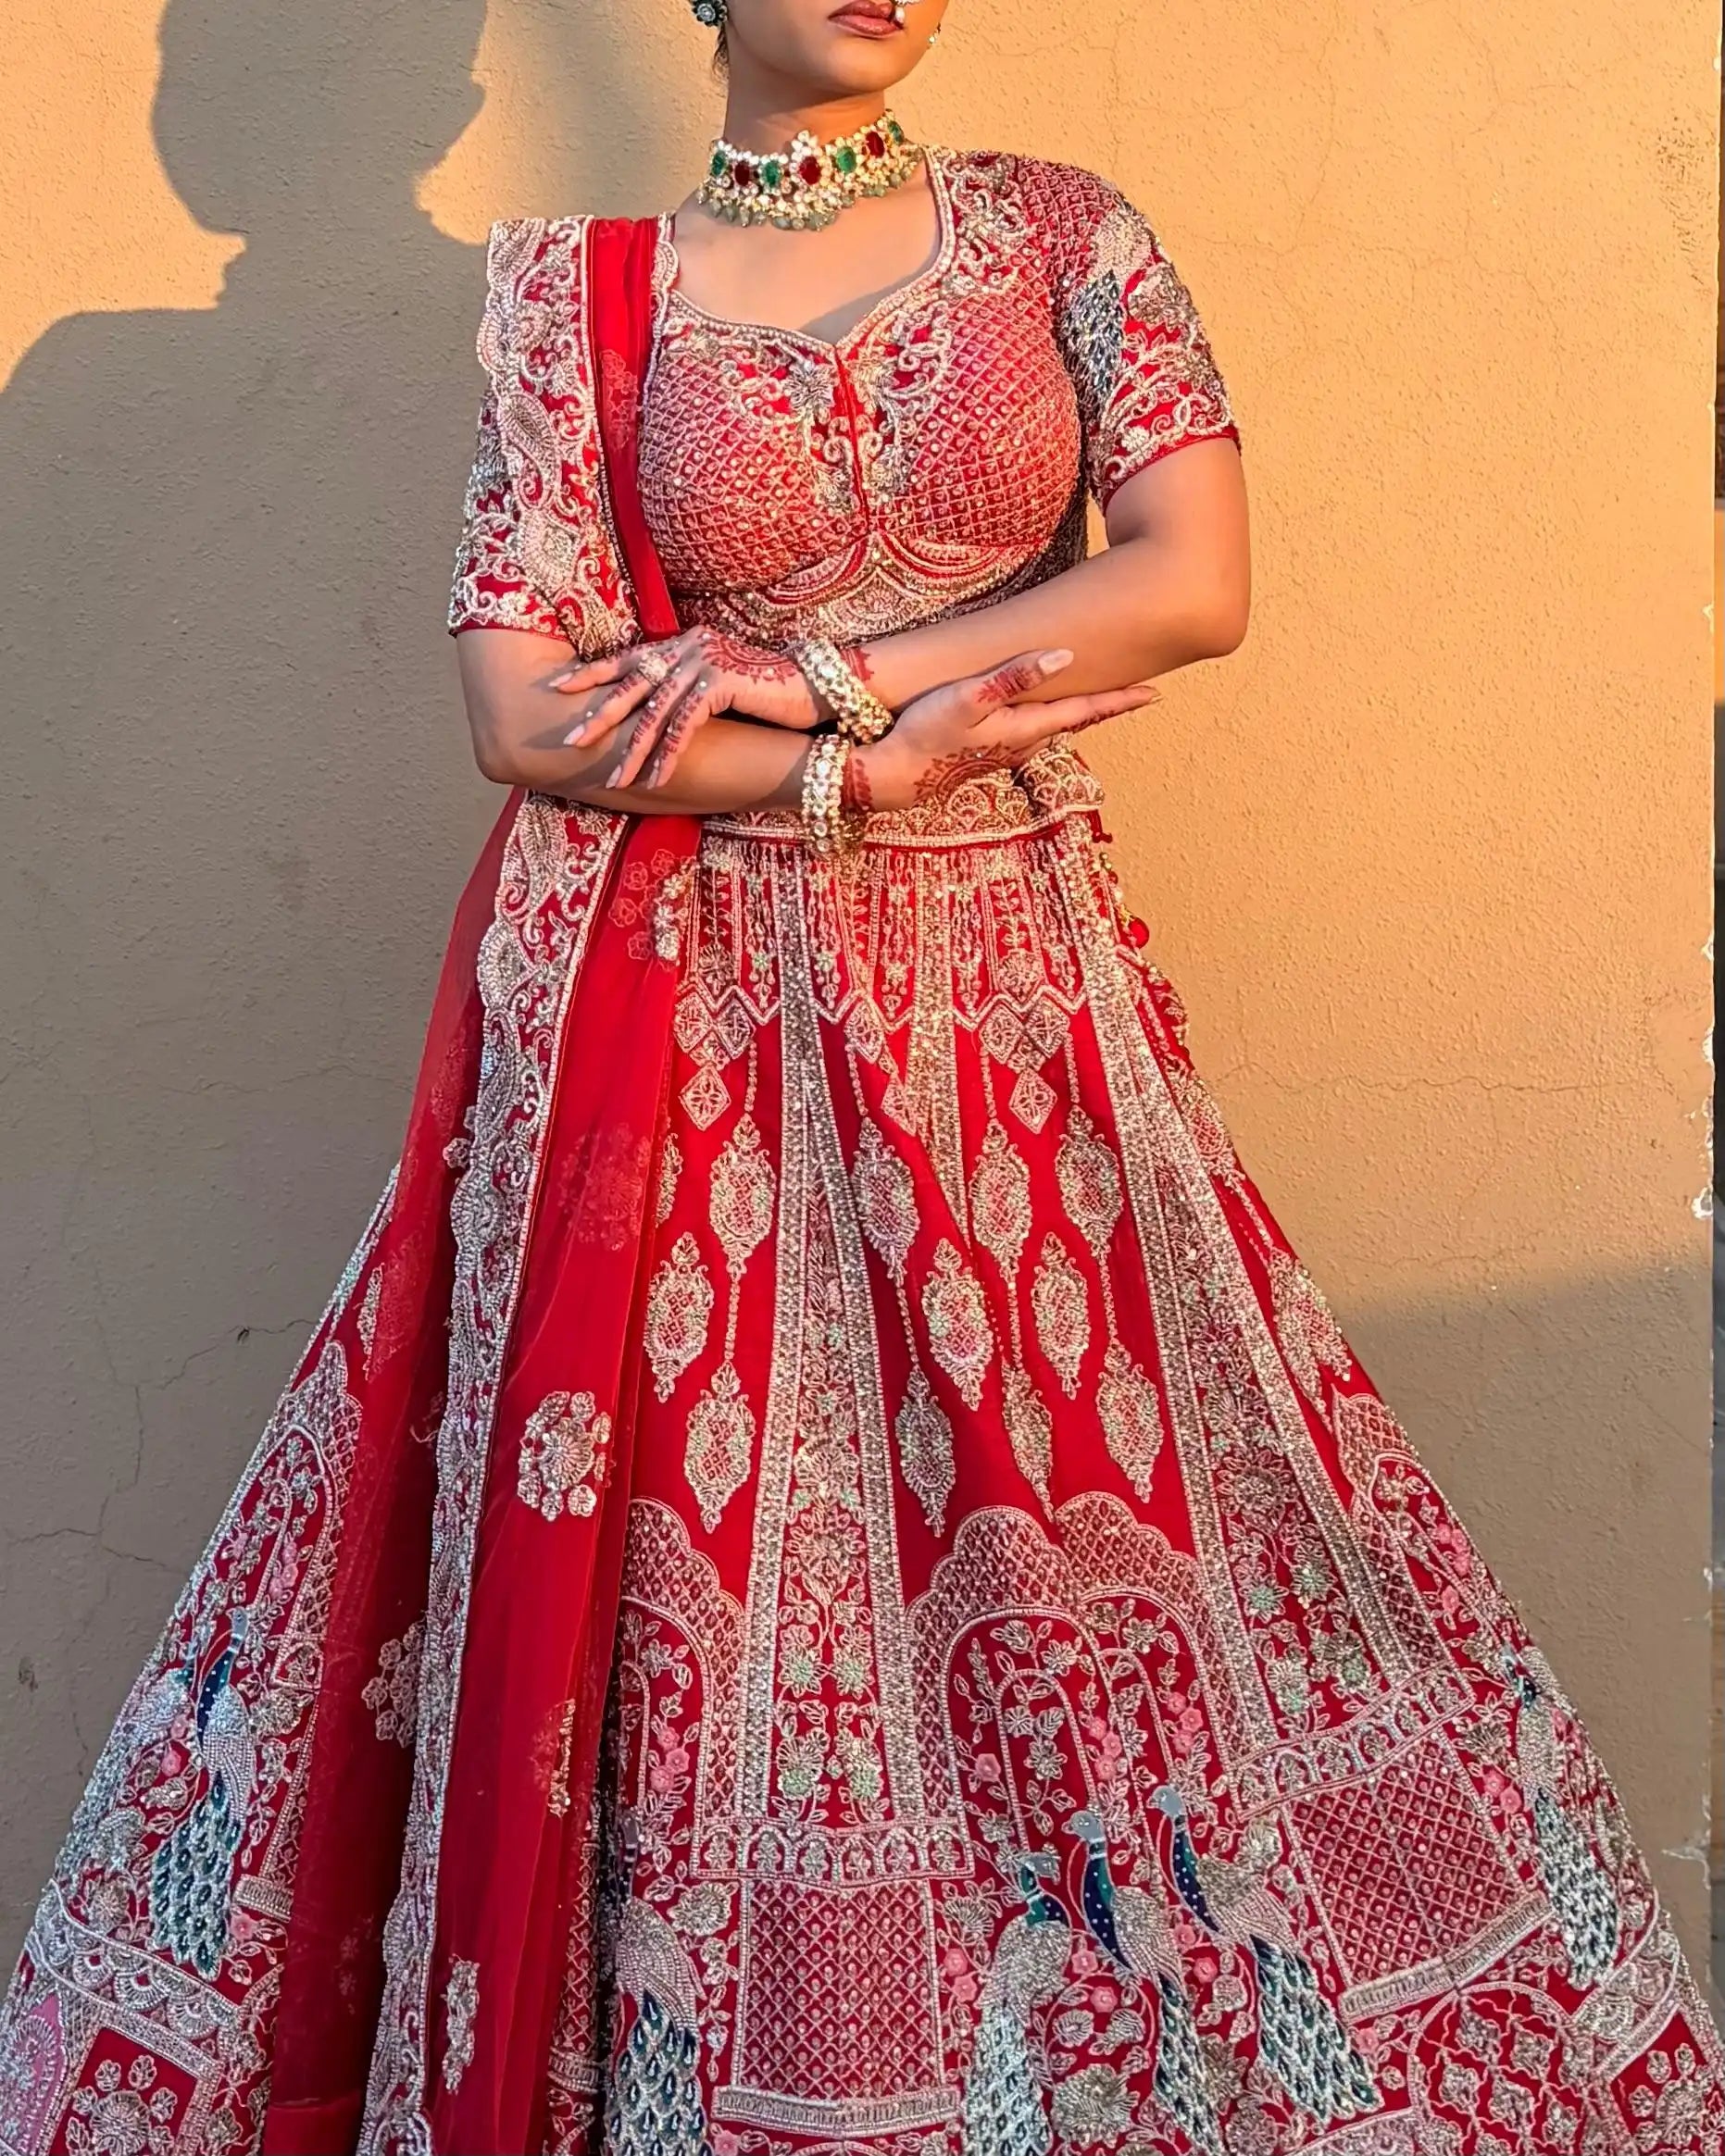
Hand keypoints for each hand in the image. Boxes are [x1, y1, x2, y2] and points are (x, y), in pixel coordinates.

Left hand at [546, 628, 819, 786]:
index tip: (559, 687)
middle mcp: (689, 647)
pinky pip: (685, 726)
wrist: (815, 685)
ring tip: (615, 778)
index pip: (629, 658)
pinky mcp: (721, 683)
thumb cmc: (769, 691)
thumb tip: (658, 711)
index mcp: (683, 644)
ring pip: (655, 712)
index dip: (592, 672)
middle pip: (632, 684)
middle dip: (599, 716)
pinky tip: (657, 779)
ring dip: (633, 750)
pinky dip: (669, 756)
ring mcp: (704, 662)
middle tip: (571, 740)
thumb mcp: (720, 684)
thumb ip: (689, 688)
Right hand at [852, 650, 1157, 813]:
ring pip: (1056, 726)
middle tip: (1141, 693)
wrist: (893, 774)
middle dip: (1108, 706)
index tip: (1154, 694)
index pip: (1084, 711)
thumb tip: (1066, 657)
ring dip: (1081, 712)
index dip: (1120, 701)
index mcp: (1027, 729)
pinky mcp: (989, 750)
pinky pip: (1034, 729)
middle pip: (1077, 720)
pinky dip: (1053, 716)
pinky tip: (1049, 710)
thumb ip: (1015, 676)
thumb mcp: (969, 699)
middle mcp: (1025, 743)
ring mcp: (1007, 750)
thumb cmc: (927, 732)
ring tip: (1105, 697)